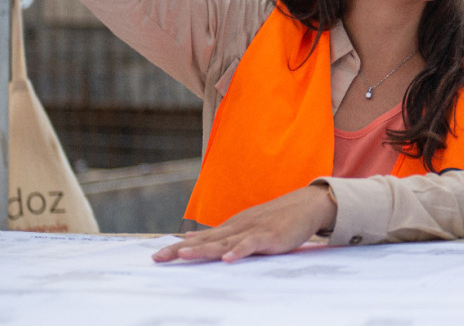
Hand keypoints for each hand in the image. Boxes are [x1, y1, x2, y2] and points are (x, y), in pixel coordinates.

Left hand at [152, 183, 336, 262]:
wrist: (307, 205)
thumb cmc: (277, 219)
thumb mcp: (246, 226)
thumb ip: (222, 235)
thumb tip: (194, 239)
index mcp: (231, 227)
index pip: (200, 239)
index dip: (178, 247)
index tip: (157, 256)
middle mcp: (237, 228)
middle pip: (205, 241)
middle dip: (181, 250)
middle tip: (158, 258)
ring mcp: (253, 231)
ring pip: (224, 242)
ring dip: (204, 250)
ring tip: (184, 256)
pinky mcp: (269, 237)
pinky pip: (251, 245)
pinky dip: (239, 251)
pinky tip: (228, 259)